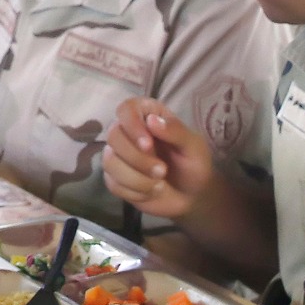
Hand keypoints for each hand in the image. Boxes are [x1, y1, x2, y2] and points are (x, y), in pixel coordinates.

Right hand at [104, 97, 214, 220]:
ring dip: (135, 177)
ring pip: (109, 161)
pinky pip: (113, 183)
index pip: (126, 109)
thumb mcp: (194, 147)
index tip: (148, 144)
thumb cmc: (194, 164)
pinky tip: (151, 191)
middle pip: (113, 136)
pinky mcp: (115, 178)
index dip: (131, 125)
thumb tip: (152, 119)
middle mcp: (128, 132)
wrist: (193, 195)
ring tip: (159, 184)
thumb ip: (176, 131)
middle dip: (136, 157)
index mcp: (147, 116)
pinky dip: (135, 191)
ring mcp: (119, 156)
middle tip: (162, 170)